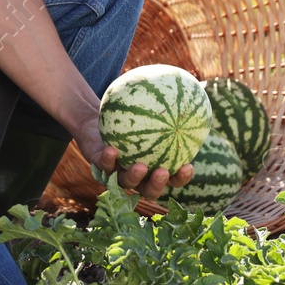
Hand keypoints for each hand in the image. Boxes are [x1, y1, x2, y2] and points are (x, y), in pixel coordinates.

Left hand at [72, 112, 192, 203]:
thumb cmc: (126, 119)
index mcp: (152, 168)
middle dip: (158, 184)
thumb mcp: (146, 112)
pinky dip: (108, 160)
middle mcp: (137, 176)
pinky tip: (112, 150)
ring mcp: (117, 174)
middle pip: (150, 190)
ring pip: (127, 183)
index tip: (188, 166)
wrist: (94, 123)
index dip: (180, 178)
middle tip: (164, 172)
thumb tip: (189, 93)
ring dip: (134, 177)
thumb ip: (165, 110)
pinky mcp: (100, 168)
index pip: (171, 178)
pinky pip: (104, 166)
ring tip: (141, 167)